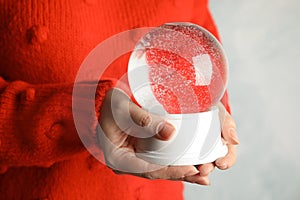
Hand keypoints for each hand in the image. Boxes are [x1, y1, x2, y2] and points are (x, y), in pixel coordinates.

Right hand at [98, 88, 238, 184]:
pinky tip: (192, 164)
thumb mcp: (123, 109)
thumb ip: (144, 119)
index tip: (191, 169)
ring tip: (204, 175)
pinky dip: (176, 163)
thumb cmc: (110, 105)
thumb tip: (170, 132)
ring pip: (161, 169)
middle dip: (182, 175)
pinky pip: (161, 160)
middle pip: (158, 173)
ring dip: (182, 172)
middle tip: (204, 175)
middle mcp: (127, 163)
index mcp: (118, 158)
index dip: (171, 171)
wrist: (103, 103)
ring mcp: (135, 159)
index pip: (148, 170)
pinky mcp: (142, 152)